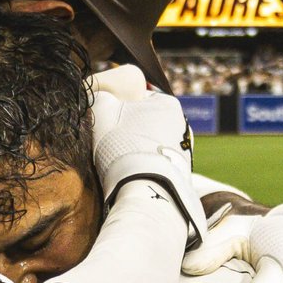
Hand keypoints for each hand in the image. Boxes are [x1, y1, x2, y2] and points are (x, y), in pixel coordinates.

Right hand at [87, 66, 207, 247]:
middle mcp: (181, 124)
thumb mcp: (101, 110)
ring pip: (150, 145)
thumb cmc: (122, 144)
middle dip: (127, 131)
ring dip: (136, 151)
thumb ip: (98, 95)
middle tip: (108, 145)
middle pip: (145, 122)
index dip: (115, 109)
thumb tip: (98, 94)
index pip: (137, 97)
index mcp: (167, 102)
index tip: (103, 124)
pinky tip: (131, 177)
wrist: (145, 189)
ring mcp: (184, 151)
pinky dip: (143, 168)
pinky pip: (155, 165)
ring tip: (118, 165)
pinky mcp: (181, 175)